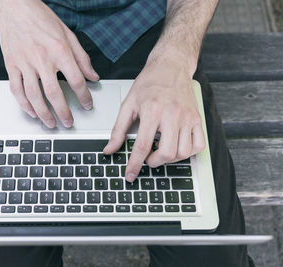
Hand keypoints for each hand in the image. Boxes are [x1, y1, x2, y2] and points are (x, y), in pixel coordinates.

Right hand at [0, 0, 98, 127]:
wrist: (14, 7)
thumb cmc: (40, 18)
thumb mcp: (68, 34)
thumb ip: (82, 58)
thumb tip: (93, 76)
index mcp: (59, 50)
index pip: (76, 80)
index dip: (84, 96)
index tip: (87, 105)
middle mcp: (42, 58)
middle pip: (53, 93)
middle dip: (63, 112)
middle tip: (68, 122)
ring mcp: (24, 63)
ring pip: (33, 95)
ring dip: (43, 113)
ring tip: (51, 123)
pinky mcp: (11, 65)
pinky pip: (16, 90)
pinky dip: (24, 104)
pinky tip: (32, 112)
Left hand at [103, 55, 205, 181]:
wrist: (171, 66)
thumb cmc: (149, 84)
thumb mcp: (128, 104)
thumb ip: (118, 129)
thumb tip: (110, 149)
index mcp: (152, 110)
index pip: (142, 145)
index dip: (134, 164)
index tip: (130, 175)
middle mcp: (172, 114)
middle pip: (167, 153)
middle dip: (154, 162)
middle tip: (148, 158)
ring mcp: (188, 117)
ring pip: (183, 152)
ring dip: (170, 159)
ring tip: (160, 150)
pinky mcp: (197, 118)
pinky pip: (198, 145)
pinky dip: (188, 153)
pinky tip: (177, 146)